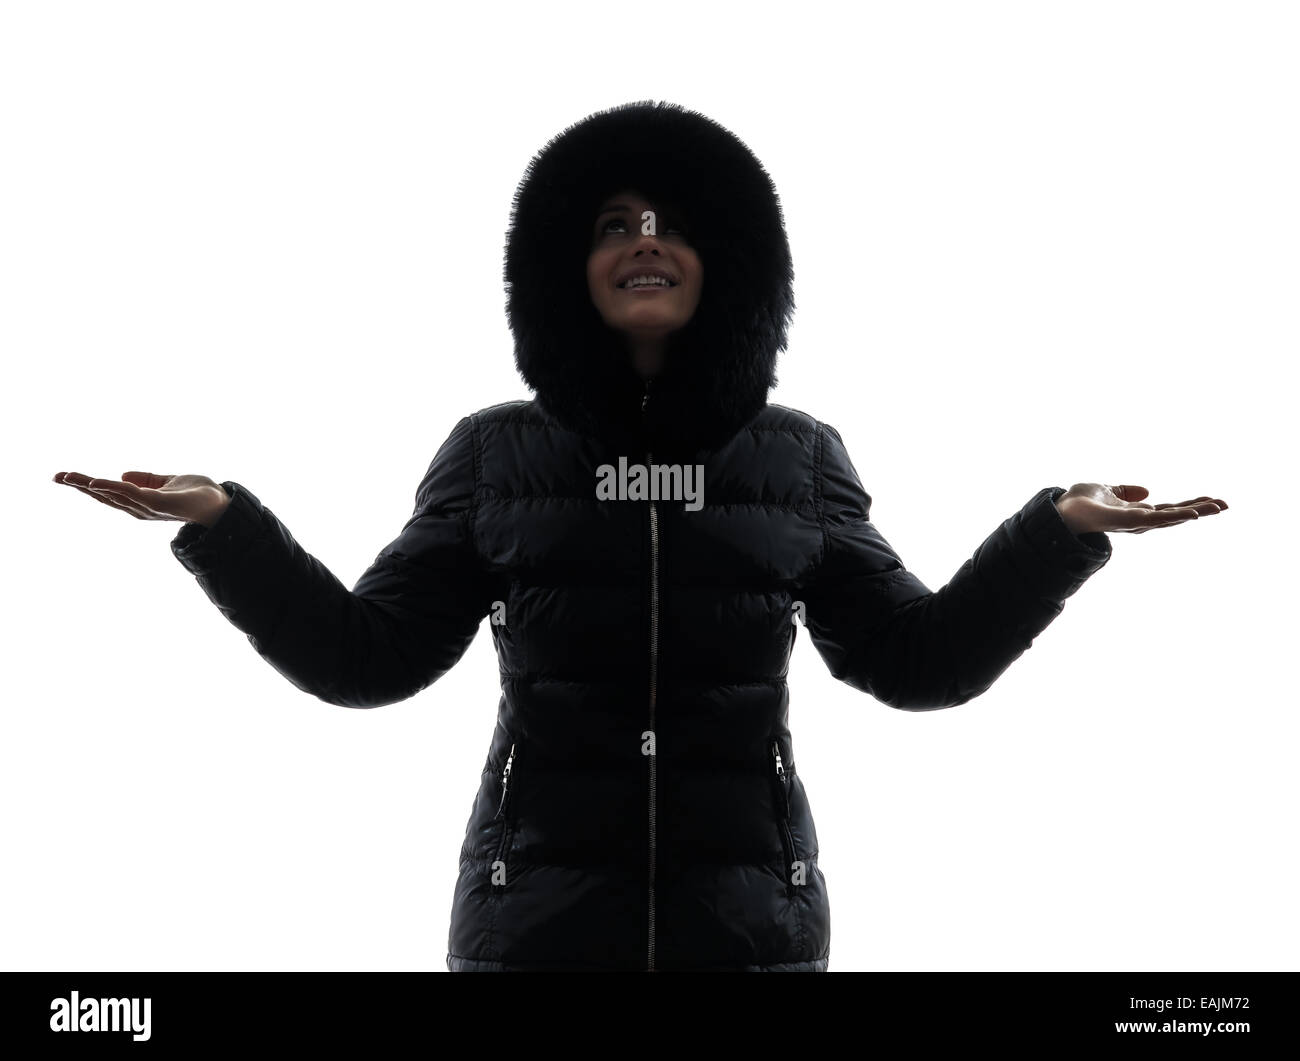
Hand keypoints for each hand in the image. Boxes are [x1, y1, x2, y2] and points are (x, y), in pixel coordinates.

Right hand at [53, 470, 230, 527]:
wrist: (221, 502)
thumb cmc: (197, 493)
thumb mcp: (167, 480)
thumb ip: (145, 479)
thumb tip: (122, 475)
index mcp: (140, 501)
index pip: (107, 492)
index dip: (85, 485)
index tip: (63, 476)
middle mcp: (140, 508)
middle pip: (103, 496)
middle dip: (79, 486)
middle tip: (56, 476)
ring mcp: (148, 507)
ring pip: (113, 495)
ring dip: (90, 485)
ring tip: (69, 477)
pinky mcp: (159, 504)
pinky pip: (132, 494)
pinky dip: (114, 488)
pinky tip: (98, 482)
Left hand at [1054, 484, 1226, 535]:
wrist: (1060, 509)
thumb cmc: (1079, 502)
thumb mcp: (1107, 489)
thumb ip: (1126, 490)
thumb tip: (1147, 491)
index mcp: (1137, 512)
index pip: (1170, 509)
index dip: (1190, 505)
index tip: (1213, 501)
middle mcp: (1140, 520)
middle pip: (1176, 515)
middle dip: (1201, 509)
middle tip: (1226, 504)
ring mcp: (1135, 522)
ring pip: (1172, 518)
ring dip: (1196, 512)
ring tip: (1219, 507)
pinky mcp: (1128, 521)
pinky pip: (1157, 519)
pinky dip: (1176, 517)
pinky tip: (1194, 515)